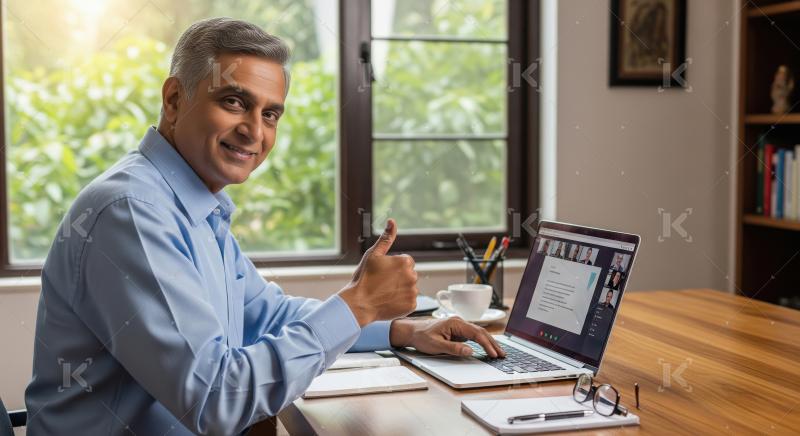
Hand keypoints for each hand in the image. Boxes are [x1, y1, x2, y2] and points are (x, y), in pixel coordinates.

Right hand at [339, 219, 418, 325]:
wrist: (359, 304)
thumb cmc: (364, 278)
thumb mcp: (373, 254)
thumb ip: (386, 238)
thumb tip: (392, 221)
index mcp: (405, 261)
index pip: (406, 262)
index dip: (393, 267)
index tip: (383, 273)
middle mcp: (413, 275)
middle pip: (409, 275)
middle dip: (399, 278)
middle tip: (382, 284)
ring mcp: (413, 291)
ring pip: (409, 288)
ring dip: (400, 290)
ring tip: (385, 293)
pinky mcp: (412, 305)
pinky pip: (409, 301)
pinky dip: (401, 302)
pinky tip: (389, 301)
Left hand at [389, 318, 505, 358]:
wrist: (412, 332)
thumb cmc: (422, 337)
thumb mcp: (436, 345)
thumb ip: (454, 348)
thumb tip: (470, 351)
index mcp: (455, 323)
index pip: (476, 333)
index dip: (487, 344)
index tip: (494, 354)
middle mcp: (459, 322)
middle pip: (481, 332)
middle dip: (492, 343)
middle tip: (502, 355)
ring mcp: (459, 326)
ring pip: (478, 333)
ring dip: (489, 342)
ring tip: (499, 352)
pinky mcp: (458, 331)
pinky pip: (473, 336)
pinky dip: (482, 342)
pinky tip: (488, 347)